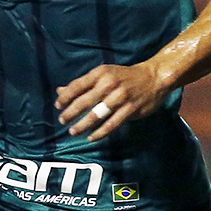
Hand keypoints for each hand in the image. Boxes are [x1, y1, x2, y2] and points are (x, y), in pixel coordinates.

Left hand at [56, 62, 170, 140]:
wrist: (153, 78)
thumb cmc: (124, 76)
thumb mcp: (103, 74)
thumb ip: (82, 84)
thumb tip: (59, 91)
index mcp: (100, 73)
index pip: (77, 85)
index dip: (65, 97)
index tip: (57, 106)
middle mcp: (109, 84)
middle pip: (84, 101)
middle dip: (70, 113)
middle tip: (62, 121)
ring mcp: (120, 97)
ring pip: (97, 114)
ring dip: (83, 124)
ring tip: (73, 131)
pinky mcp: (130, 109)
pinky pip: (112, 124)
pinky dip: (100, 132)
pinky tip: (91, 137)